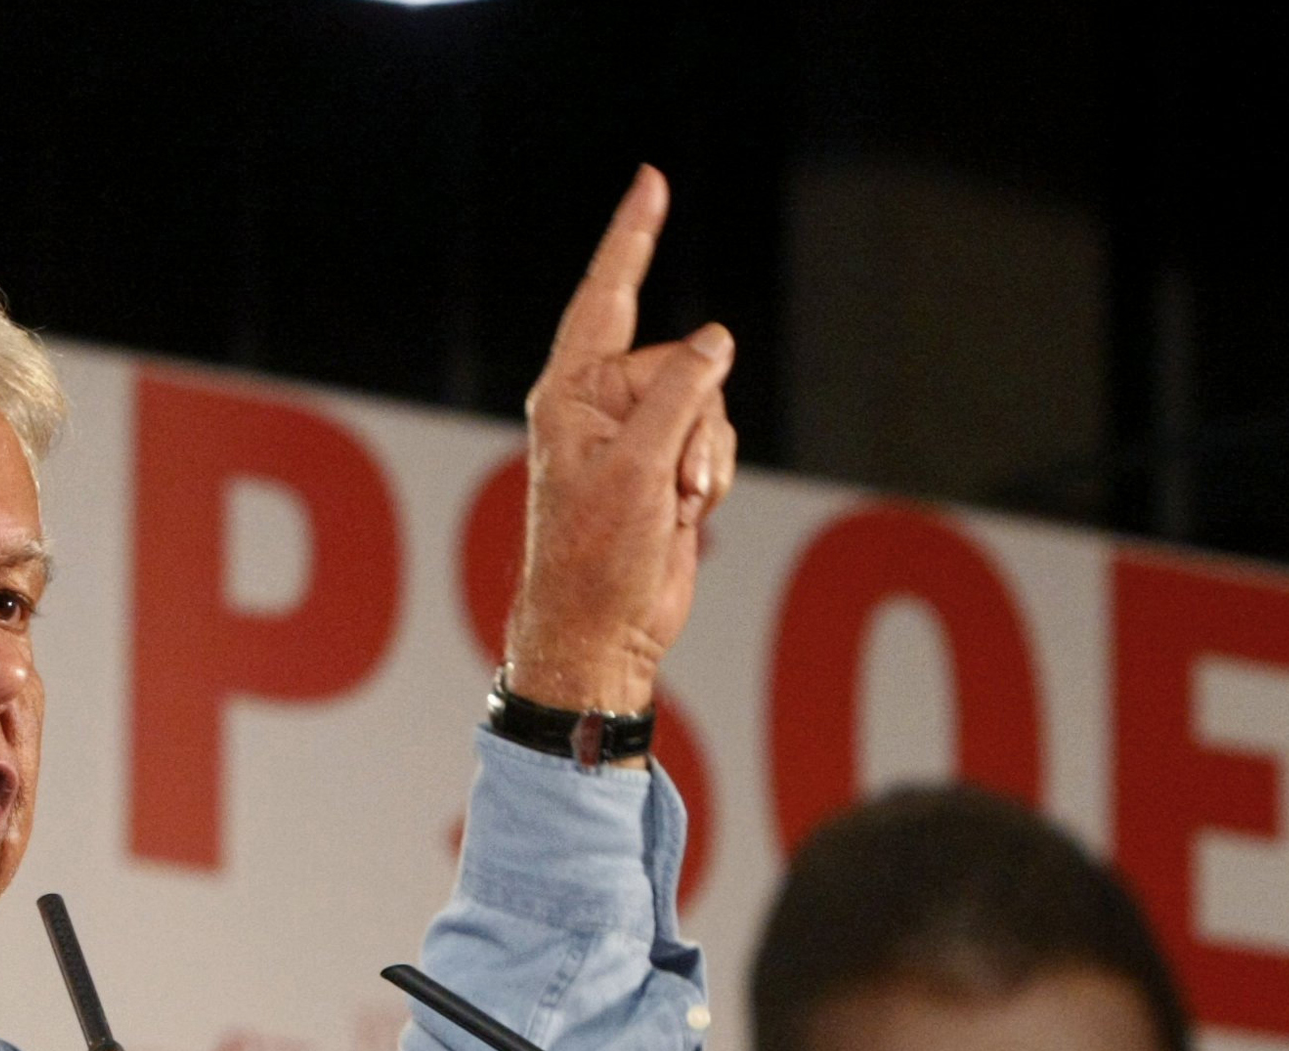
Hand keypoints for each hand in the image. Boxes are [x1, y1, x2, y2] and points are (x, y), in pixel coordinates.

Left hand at [503, 166, 739, 715]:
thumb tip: (716, 340)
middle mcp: (600, 404)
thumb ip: (680, 393)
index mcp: (571, 391)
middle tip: (672, 481)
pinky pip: (716, 441)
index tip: (652, 182)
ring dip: (708, 456)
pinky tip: (685, 514)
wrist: (603, 631)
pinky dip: (713, 476)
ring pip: (709, 404)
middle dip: (696, 420)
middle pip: (684, 363)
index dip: (632, 238)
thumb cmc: (595, 556)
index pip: (606, 295)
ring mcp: (635, 436)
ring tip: (675, 505)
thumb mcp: (639, 466)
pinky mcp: (664, 468)